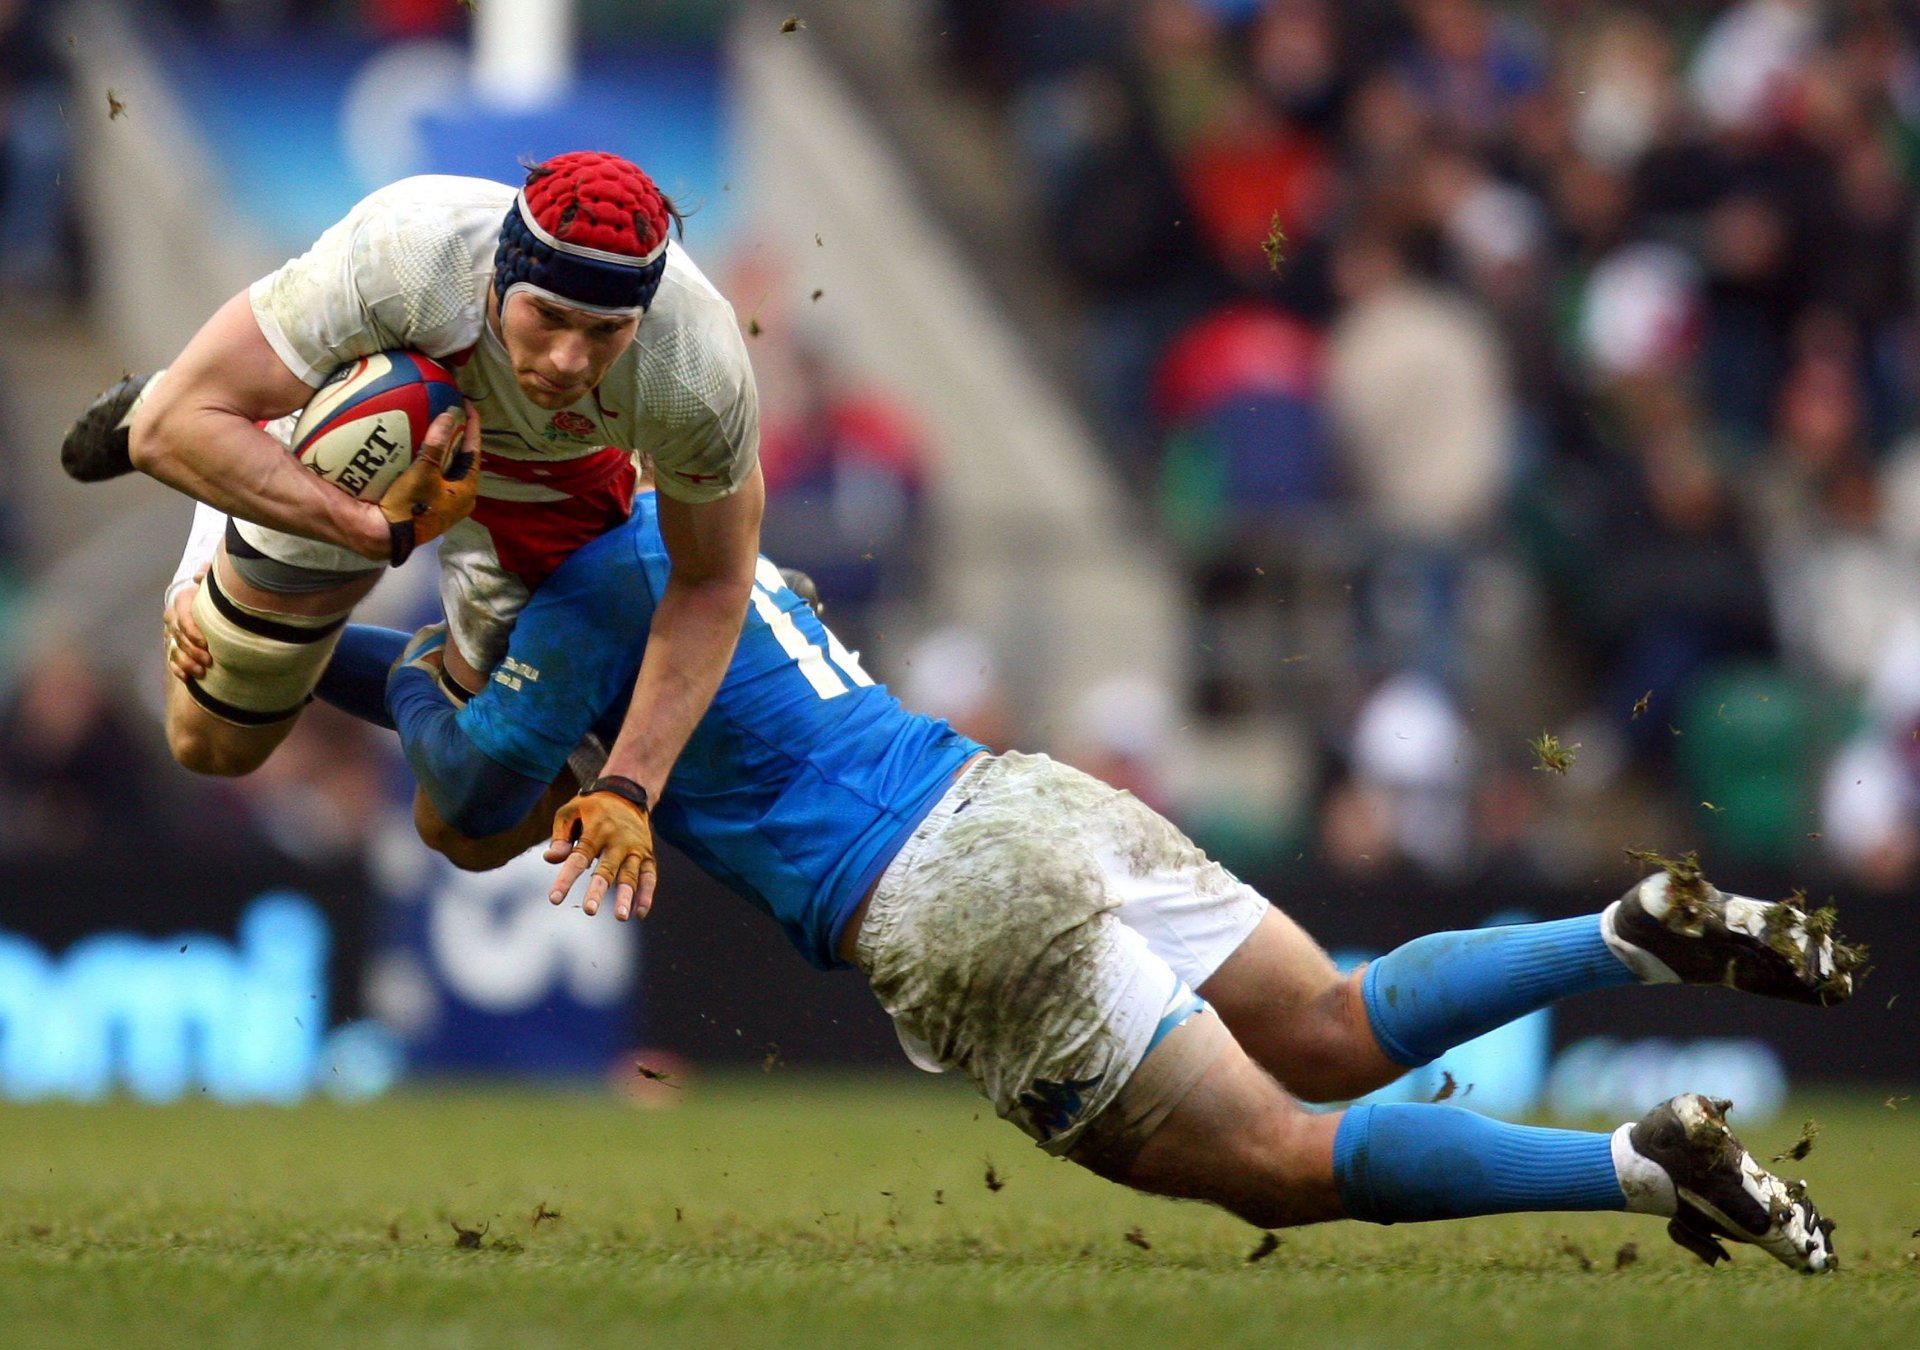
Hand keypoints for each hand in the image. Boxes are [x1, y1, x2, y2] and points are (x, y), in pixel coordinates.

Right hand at [163, 567, 211, 680]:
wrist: (215, 604)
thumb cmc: (217, 594)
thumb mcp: (214, 582)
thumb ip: (208, 576)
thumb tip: (199, 576)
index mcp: (182, 601)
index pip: (182, 618)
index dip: (192, 632)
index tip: (206, 643)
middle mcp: (174, 617)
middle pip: (178, 637)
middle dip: (192, 651)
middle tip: (209, 661)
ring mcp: (173, 633)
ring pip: (174, 650)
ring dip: (186, 663)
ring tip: (202, 672)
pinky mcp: (175, 646)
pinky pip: (172, 660)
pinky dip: (179, 669)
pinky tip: (187, 677)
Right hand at [380, 400, 480, 564]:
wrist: (387, 536)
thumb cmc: (412, 506)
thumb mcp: (424, 472)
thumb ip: (437, 444)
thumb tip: (448, 417)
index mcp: (467, 490)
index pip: (475, 451)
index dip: (472, 427)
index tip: (468, 406)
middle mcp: (460, 497)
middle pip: (462, 459)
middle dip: (457, 437)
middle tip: (451, 413)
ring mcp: (445, 501)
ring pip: (448, 467)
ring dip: (442, 448)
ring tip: (435, 425)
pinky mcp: (429, 503)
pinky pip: (434, 474)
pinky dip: (430, 459)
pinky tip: (418, 447)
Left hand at [543, 777, 656, 920]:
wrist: (628, 792)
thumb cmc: (592, 806)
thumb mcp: (571, 811)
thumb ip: (561, 836)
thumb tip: (551, 859)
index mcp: (596, 831)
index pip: (578, 858)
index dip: (566, 879)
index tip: (554, 898)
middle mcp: (618, 841)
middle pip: (607, 869)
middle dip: (598, 890)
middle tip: (589, 911)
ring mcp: (635, 849)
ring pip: (631, 875)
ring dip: (626, 896)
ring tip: (621, 917)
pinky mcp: (648, 855)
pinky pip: (650, 876)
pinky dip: (646, 894)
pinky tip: (639, 913)